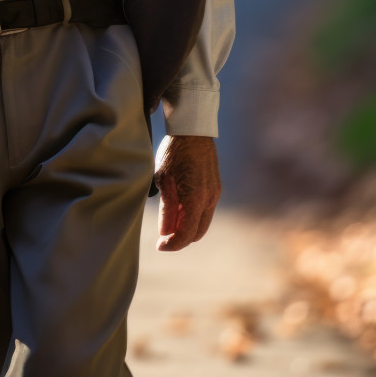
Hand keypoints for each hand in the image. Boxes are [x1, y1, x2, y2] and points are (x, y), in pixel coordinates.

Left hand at [154, 134, 220, 251]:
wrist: (193, 131)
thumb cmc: (175, 152)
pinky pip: (206, 209)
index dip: (173, 244)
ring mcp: (215, 193)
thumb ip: (166, 208)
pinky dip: (193, 214)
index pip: (186, 234)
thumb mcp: (164, 179)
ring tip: (169, 218)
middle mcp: (210, 199)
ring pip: (202, 221)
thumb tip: (166, 232)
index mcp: (196, 199)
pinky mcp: (215, 187)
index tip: (160, 245)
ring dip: (187, 226)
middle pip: (197, 232)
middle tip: (163, 236)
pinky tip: (179, 206)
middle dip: (181, 238)